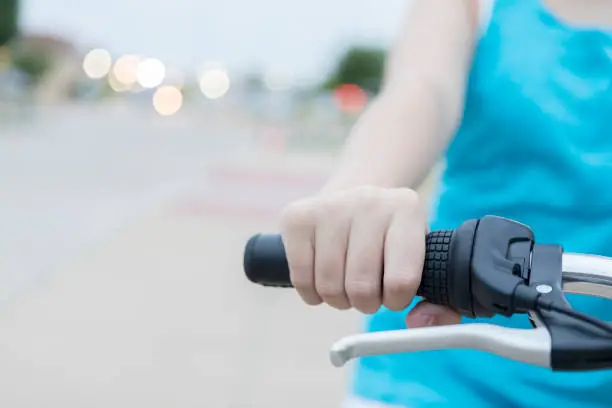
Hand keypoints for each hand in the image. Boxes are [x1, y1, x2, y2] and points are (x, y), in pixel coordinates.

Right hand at [280, 186, 459, 325]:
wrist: (353, 198)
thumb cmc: (391, 240)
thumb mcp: (423, 259)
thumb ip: (441, 303)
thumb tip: (420, 325)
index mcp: (407, 209)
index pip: (402, 279)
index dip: (395, 301)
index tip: (393, 294)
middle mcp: (369, 201)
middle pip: (361, 287)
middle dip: (364, 303)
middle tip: (367, 292)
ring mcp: (330, 206)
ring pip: (329, 286)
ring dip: (338, 299)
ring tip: (345, 284)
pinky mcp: (298, 216)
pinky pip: (301, 278)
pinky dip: (311, 293)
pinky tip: (321, 279)